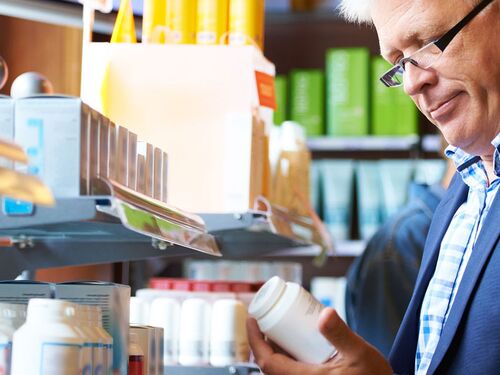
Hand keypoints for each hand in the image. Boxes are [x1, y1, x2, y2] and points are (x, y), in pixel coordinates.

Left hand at [247, 307, 392, 374]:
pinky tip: (297, 345)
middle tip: (267, 320)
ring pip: (282, 369)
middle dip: (265, 342)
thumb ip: (341, 334)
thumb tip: (324, 313)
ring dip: (277, 350)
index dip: (255, 341)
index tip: (251, 320)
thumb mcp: (360, 353)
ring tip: (281, 329)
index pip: (268, 363)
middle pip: (271, 365)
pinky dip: (288, 357)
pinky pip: (293, 372)